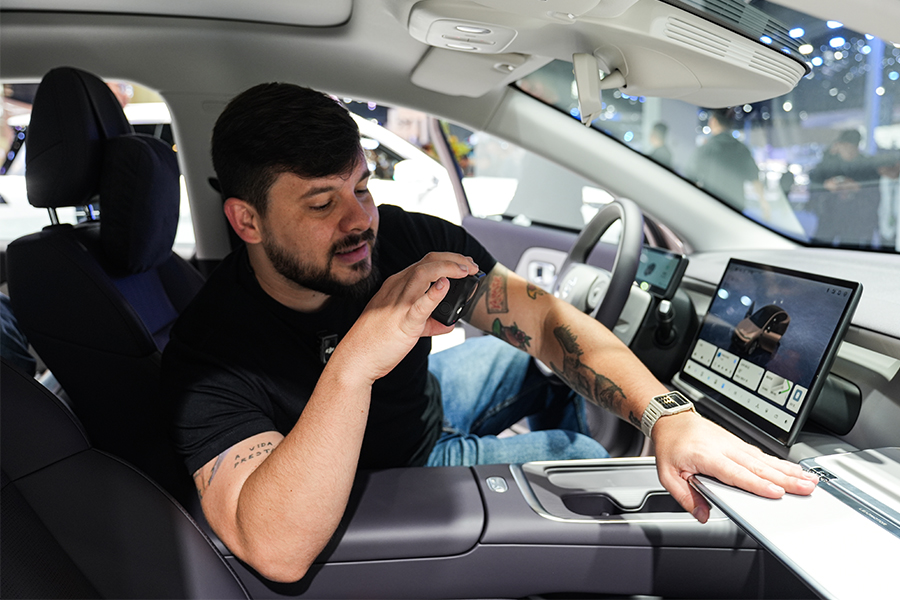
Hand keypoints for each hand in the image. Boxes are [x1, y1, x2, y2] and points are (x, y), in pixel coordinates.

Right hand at [333, 252, 477, 383]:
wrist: (356, 359)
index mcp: (396, 285)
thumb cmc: (377, 342)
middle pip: (428, 262)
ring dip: (449, 268)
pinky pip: (418, 305)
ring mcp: (398, 303)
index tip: (466, 265)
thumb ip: (428, 322)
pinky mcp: (401, 322)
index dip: (449, 260)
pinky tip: (445, 286)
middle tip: (473, 266)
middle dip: (454, 259)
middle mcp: (397, 288)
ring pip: (424, 273)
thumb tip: (449, 324)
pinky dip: (434, 293)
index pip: (425, 263)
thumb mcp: (404, 325)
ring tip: (467, 272)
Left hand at [651, 411, 818, 522]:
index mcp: (706, 456)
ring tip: (808, 479)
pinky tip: (793, 470)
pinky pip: (761, 454)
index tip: (777, 492)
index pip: (736, 473)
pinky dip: (780, 462)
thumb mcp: (666, 474)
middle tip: (806, 488)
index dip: (757, 484)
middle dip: (785, 479)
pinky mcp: (737, 442)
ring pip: (764, 459)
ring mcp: (733, 444)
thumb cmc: (670, 445)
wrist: (671, 419)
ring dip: (788, 470)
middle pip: (758, 466)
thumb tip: (702, 515)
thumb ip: (685, 497)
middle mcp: (724, 448)